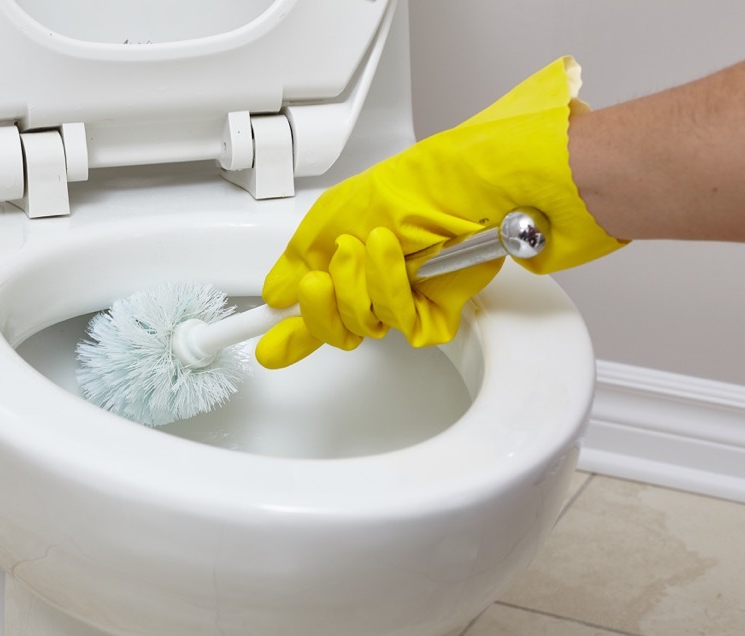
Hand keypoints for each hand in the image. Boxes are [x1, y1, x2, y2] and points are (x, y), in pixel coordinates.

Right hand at [256, 57, 625, 369]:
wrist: (483, 186)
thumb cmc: (419, 183)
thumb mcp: (338, 213)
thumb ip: (299, 259)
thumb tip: (276, 297)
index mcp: (347, 257)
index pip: (310, 306)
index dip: (288, 327)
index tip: (261, 343)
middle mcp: (374, 281)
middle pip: (330, 326)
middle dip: (325, 298)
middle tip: (330, 268)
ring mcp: (407, 299)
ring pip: (364, 326)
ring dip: (364, 284)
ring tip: (380, 246)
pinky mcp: (439, 313)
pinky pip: (404, 329)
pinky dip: (397, 294)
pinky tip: (405, 262)